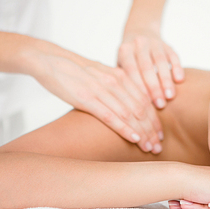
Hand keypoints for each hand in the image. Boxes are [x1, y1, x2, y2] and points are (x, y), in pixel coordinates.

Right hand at [31, 42, 162, 152]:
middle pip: (141, 109)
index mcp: (120, 75)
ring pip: (129, 114)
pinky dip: (124, 128)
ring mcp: (101, 89)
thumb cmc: (75, 70)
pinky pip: (110, 116)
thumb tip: (127, 101)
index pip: (145, 100)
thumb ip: (115, 86)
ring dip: (142, 133)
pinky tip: (134, 139)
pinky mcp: (86, 98)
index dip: (154, 119)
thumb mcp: (101, 73)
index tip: (159, 135)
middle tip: (158, 147)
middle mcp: (115, 81)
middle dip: (151, 130)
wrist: (50, 59)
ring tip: (149, 148)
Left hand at [118, 33, 183, 108]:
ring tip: (171, 96)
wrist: (140, 32)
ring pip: (161, 61)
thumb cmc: (128, 59)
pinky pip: (173, 55)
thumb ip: (124, 81)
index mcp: (124, 50)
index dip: (138, 87)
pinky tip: (180, 80)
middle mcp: (138, 44)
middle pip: (146, 67)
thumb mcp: (121, 65)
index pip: (131, 70)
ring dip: (166, 80)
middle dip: (154, 87)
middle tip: (160, 104)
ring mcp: (154, 42)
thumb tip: (128, 106)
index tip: (144, 104)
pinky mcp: (167, 44)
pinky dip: (177, 67)